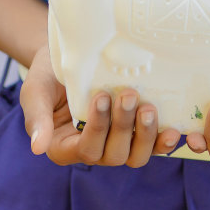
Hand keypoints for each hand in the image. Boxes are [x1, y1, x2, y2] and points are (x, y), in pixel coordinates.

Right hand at [20, 43, 180, 167]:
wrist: (71, 53)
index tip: (101, 97)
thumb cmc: (49, 72)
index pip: (85, 150)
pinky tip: (173, 130)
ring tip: (148, 107)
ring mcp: (116, 143)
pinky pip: (152, 147)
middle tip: (127, 95)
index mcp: (64, 146)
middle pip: (113, 155)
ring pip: (135, 156)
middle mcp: (93, 150)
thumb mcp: (36, 90)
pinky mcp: (135, 132)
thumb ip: (36, 117)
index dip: (97, 128)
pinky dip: (163, 143)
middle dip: (122, 127)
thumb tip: (37, 149)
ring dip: (145, 135)